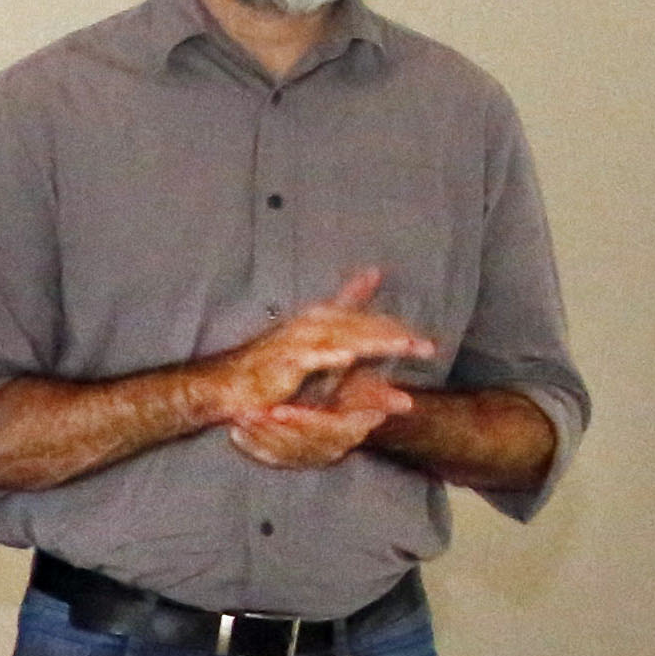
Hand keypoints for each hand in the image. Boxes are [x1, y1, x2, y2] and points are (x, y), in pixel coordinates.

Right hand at [194, 270, 441, 423]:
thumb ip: (344, 304)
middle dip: (394, 336)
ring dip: (373, 341)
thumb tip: (375, 271)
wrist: (228, 384)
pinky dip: (328, 356)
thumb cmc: (269, 366)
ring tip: (402, 346)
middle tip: (426, 348)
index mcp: (321, 318)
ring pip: (342, 337)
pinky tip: (348, 358)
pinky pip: (309, 357)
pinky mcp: (282, 360)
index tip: (426, 345)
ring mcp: (296, 341)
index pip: (366, 320)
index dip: (396, 330)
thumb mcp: (314, 338)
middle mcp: (311, 323)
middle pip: (362, 326)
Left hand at [226, 367, 418, 470]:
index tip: (278, 409)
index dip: (301, 421)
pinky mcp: (291, 460)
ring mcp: (309, 457)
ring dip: (258, 436)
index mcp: (347, 433)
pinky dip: (252, 447)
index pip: (323, 432)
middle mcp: (329, 450)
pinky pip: (269, 458)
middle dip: (272, 429)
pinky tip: (235, 434)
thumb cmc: (361, 396)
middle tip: (248, 412)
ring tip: (238, 417)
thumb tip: (406, 404)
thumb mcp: (372, 394)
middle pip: (297, 444)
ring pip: (281, 452)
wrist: (354, 416)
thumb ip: (382, 399)